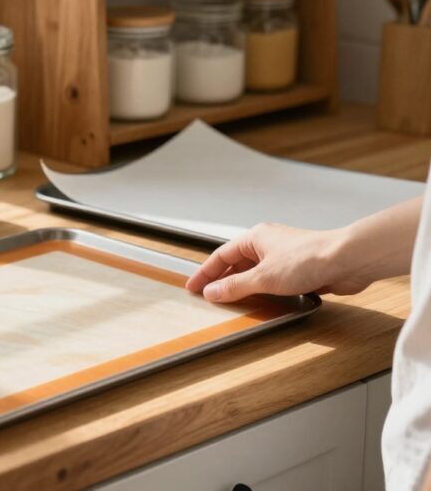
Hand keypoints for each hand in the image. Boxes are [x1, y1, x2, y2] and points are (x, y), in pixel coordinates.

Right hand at [185, 223, 373, 302]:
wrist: (347, 260)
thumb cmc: (309, 258)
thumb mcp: (263, 277)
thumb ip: (235, 286)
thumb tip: (213, 292)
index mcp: (255, 238)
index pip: (221, 256)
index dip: (205, 273)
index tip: (194, 287)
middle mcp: (268, 244)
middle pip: (237, 264)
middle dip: (223, 280)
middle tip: (209, 296)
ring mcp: (284, 256)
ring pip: (256, 273)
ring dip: (244, 287)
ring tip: (231, 302)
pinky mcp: (300, 269)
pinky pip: (273, 281)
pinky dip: (264, 291)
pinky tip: (262, 303)